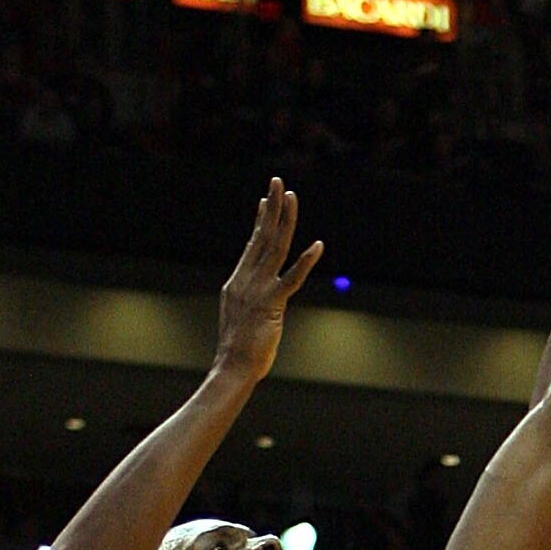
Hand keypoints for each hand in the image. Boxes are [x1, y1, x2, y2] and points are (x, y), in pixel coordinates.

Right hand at [214, 178, 324, 385]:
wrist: (232, 367)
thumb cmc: (238, 350)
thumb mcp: (241, 317)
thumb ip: (249, 300)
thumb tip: (255, 298)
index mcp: (238, 281)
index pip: (252, 244)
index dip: (260, 220)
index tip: (265, 200)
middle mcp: (246, 279)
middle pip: (262, 236)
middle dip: (272, 207)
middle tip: (278, 182)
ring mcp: (258, 289)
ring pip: (275, 247)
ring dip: (285, 220)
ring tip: (292, 197)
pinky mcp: (272, 304)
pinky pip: (292, 278)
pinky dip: (306, 261)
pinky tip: (318, 245)